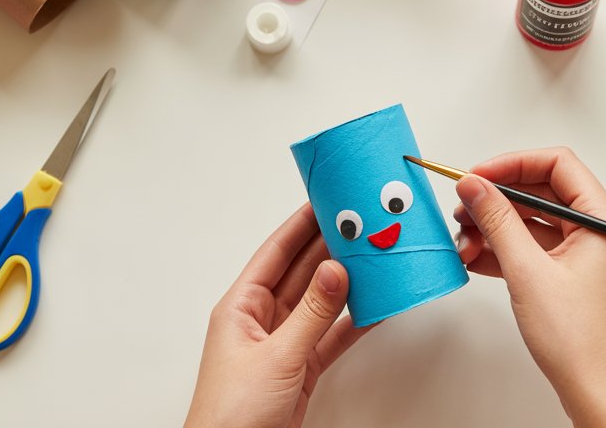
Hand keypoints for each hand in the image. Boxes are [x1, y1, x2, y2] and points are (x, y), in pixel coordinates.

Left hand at [185, 204, 371, 427]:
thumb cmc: (230, 416)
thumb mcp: (276, 357)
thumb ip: (311, 314)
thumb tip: (336, 271)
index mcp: (240, 308)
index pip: (276, 253)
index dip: (301, 224)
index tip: (326, 200)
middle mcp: (261, 321)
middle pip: (301, 273)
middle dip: (330, 248)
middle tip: (360, 224)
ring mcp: (282, 345)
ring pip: (320, 302)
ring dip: (347, 283)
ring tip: (375, 257)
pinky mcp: (301, 369)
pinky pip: (332, 335)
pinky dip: (354, 322)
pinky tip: (376, 306)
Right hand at [453, 147, 605, 427]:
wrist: (597, 393)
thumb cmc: (581, 342)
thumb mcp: (528, 272)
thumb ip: (498, 221)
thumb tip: (475, 185)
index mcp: (604, 219)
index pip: (557, 163)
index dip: (512, 163)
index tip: (477, 175)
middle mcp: (599, 230)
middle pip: (542, 190)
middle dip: (498, 198)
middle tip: (464, 207)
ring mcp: (586, 253)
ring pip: (534, 221)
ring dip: (496, 227)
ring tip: (464, 239)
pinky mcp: (572, 275)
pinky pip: (535, 247)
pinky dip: (505, 249)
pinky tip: (476, 257)